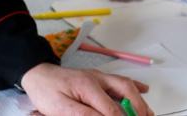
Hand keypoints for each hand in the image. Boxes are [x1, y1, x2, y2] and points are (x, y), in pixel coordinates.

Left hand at [21, 63, 153, 115]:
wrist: (38, 74)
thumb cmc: (46, 91)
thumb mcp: (59, 108)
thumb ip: (83, 115)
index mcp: (88, 87)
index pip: (111, 109)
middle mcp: (98, 79)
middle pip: (125, 91)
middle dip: (138, 108)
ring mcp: (99, 77)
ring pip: (126, 85)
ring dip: (139, 99)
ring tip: (148, 113)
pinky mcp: (98, 78)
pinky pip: (120, 81)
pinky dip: (134, 86)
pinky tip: (144, 90)